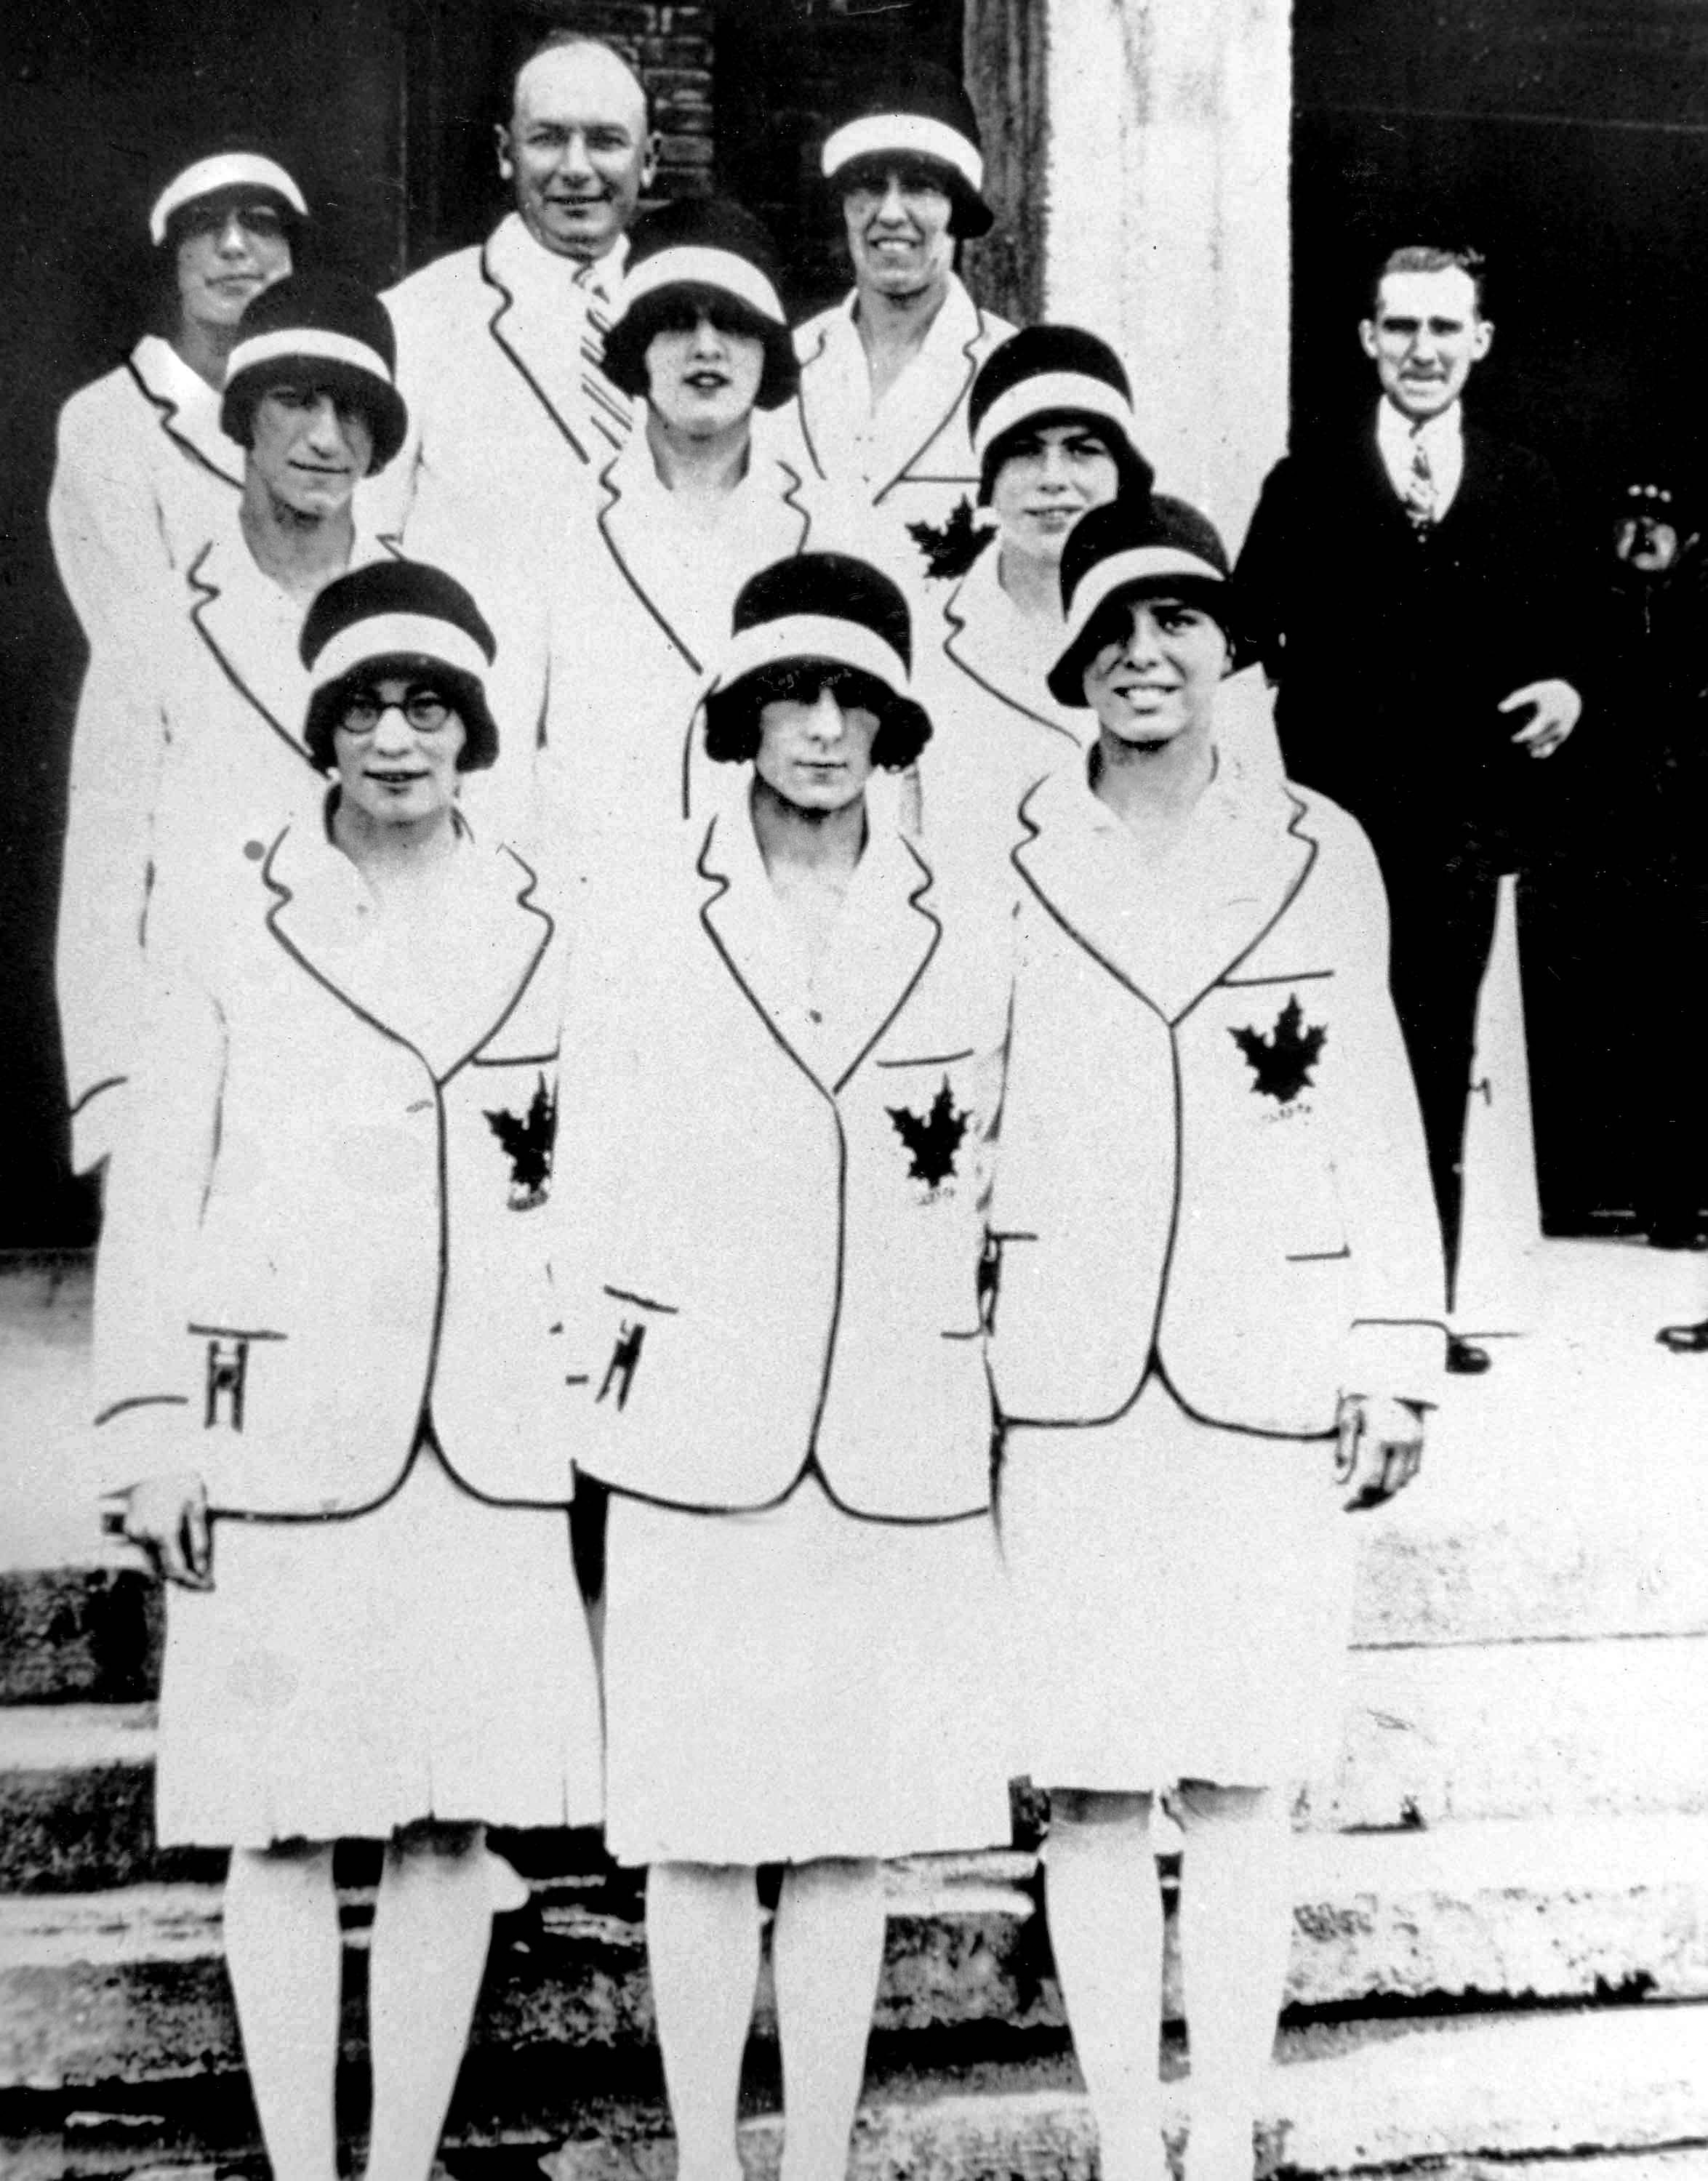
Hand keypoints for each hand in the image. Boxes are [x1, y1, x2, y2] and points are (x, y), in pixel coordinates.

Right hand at [122, 1471, 212, 1587]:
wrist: (155, 1463)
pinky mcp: (130, 1528)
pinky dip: (158, 1552)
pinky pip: (145, 1548)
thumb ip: (199, 1539)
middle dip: (182, 1575)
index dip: (190, 1580)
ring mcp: (134, 1532)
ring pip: (152, 1560)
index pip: (175, 1568)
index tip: (204, 1585)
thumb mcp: (197, 1506)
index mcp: (164, 1531)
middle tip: (200, 1579)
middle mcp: (145, 1535)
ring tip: (189, 1565)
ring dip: (168, 1564)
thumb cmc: (181, 1482)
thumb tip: (201, 1567)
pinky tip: (171, 1547)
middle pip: (162, 1567)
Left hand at [1333, 1395, 1424, 1510]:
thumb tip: (1339, 1478)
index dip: (1356, 1494)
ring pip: (1404, 1480)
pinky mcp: (1422, 1439)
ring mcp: (1416, 1441)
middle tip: (1355, 1496)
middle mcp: (1402, 1442)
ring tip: (1369, 1487)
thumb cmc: (1363, 1390)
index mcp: (1380, 1436)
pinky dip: (1400, 1477)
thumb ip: (1344, 1449)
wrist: (1393, 1370)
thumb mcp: (1347, 1414)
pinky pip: (1415, 1470)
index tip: (1343, 1503)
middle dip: (1371, 1495)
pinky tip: (1385, 1474)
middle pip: (1389, 1485)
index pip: (1369, 1478)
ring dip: (1387, 1487)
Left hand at [1498, 677, 1580, 756]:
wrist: (1570, 696)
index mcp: (1549, 713)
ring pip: (1547, 746)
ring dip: (1536, 749)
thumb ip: (1517, 698)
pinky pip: (1553, 747)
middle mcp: (1557, 724)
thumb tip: (1499, 708)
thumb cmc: (1547, 693)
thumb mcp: (1533, 691)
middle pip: (1539, 739)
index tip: (1514, 739)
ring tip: (1529, 749)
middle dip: (1529, 741)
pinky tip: (1536, 754)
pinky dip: (1545, 752)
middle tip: (1516, 739)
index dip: (1522, 737)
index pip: (1534, 731)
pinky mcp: (1563, 735)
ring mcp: (1561, 731)